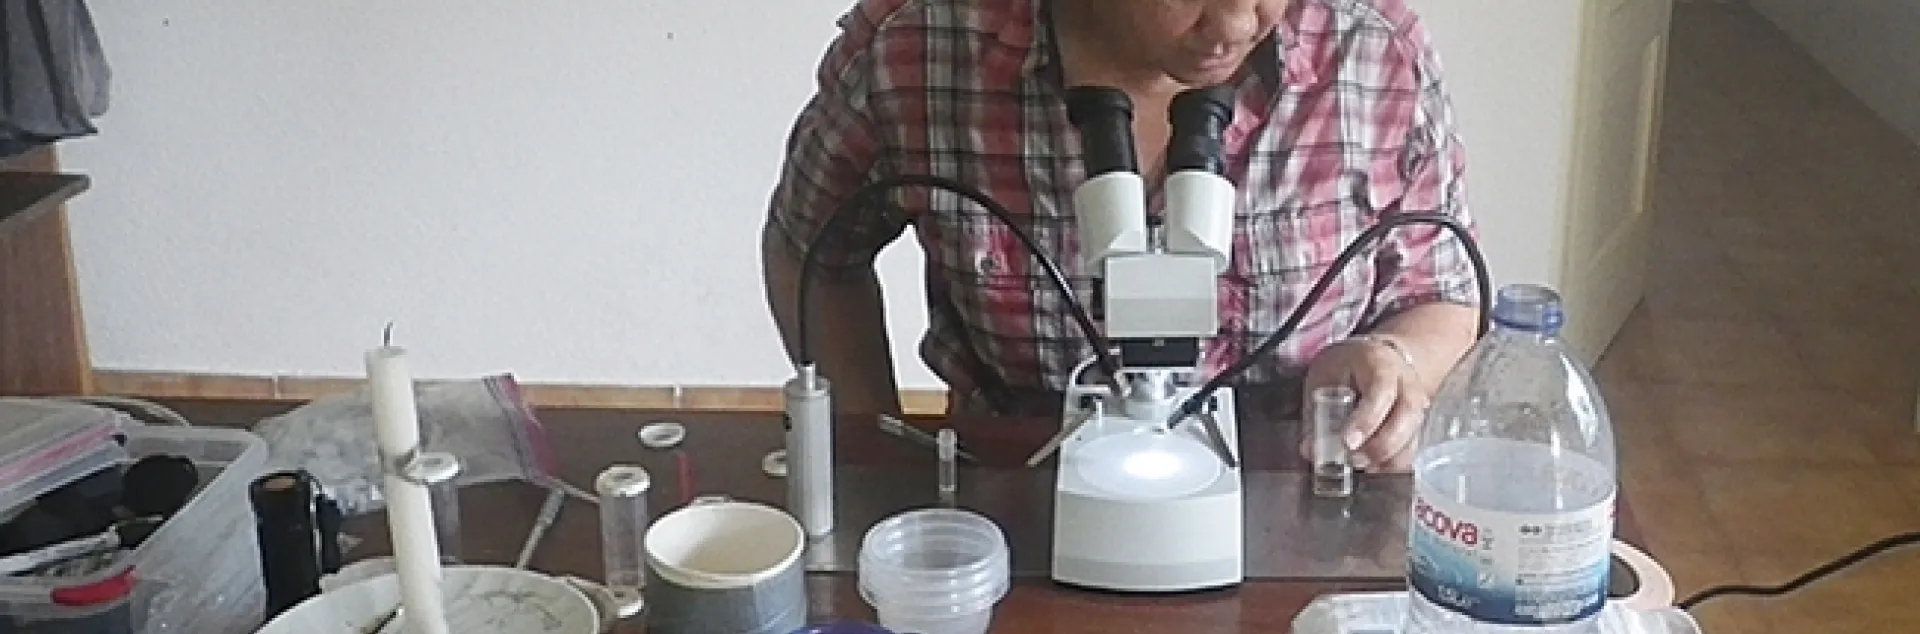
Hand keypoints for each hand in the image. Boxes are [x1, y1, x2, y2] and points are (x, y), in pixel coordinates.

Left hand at [1300, 337, 1428, 472]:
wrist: (1378, 359)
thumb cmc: (1347, 368)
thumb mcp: (1326, 377)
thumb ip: (1317, 413)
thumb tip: (1310, 450)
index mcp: (1381, 365)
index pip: (1381, 392)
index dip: (1366, 420)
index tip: (1348, 442)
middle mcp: (1407, 385)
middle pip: (1406, 416)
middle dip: (1381, 445)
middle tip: (1354, 460)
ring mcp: (1418, 406)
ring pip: (1413, 437)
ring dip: (1388, 460)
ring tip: (1362, 469)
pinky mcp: (1417, 427)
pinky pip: (1411, 450)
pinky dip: (1393, 466)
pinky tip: (1373, 471)